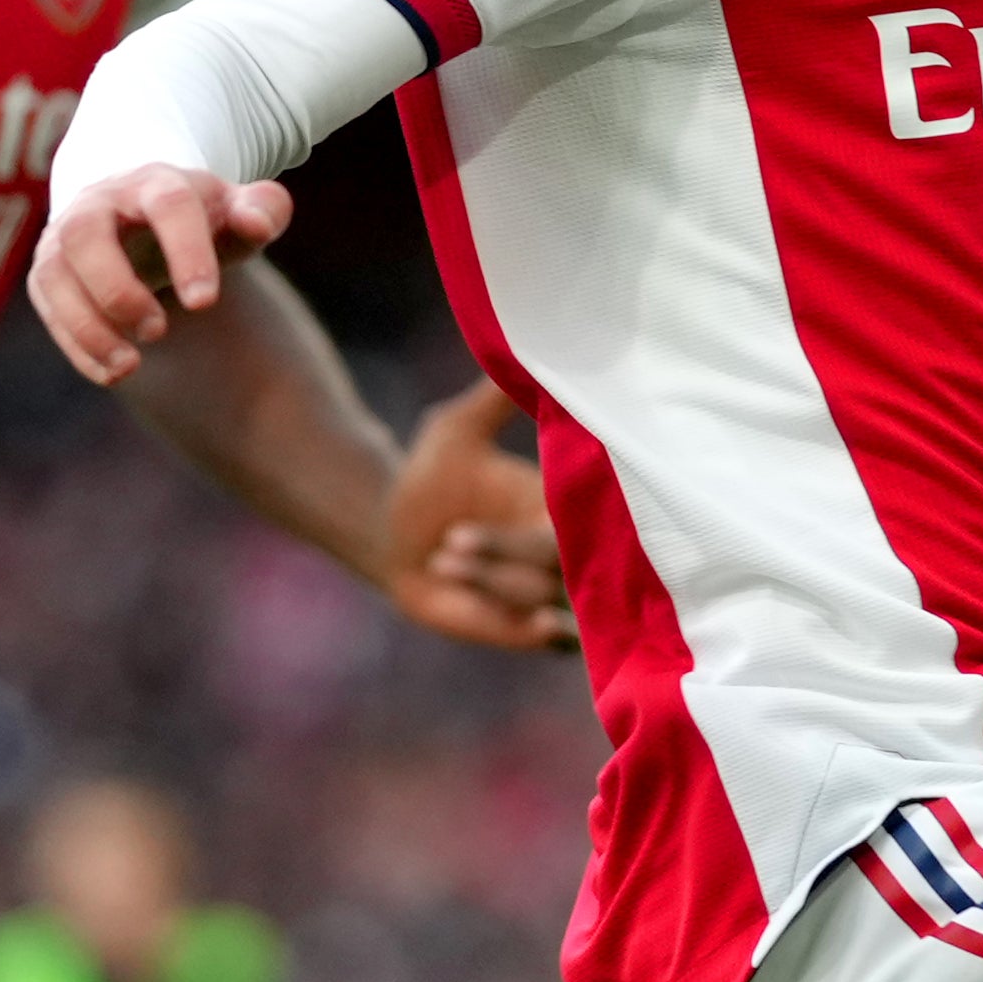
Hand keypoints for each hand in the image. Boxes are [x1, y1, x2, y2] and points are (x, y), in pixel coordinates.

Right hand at [29, 164, 290, 384]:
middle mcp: (100, 202)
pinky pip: (49, 306)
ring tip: (130, 368)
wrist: (140, 210)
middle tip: (158, 332)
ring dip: (87, 326)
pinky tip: (111, 374)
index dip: (186, 252)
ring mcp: (65, 234)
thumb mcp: (237, 212)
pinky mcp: (48, 270)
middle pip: (85, 233)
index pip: (169, 205)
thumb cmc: (200, 219)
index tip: (204, 304)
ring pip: (54, 273)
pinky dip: (76, 345)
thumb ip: (262, 212)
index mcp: (156, 183)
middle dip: (116, 288)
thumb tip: (258, 223)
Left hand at [374, 384, 568, 650]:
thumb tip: (525, 343)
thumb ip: (492, 398)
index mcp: (560, 503)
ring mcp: (547, 594)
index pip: (591, 513)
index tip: (556, 506)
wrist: (391, 535)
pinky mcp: (524, 632)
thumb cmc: (427, 477)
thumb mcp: (455, 430)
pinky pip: (547, 639)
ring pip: (547, 596)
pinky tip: (540, 625)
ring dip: (497, 581)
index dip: (586, 514)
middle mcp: (562, 550)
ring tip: (442, 557)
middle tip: (451, 538)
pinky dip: (548, 634)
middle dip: (509, 549)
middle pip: (562, 558)